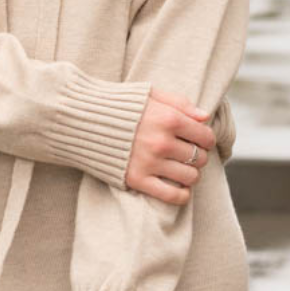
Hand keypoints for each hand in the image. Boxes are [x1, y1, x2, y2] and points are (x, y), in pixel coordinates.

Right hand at [125, 88, 214, 203]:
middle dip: (197, 156)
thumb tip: (204, 117)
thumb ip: (179, 103)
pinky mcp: (137, 179)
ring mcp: (150, 162)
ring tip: (181, 169)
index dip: (206, 139)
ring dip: (190, 174)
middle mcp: (162, 142)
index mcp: (169, 118)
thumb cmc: (120, 105)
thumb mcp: (150, 95)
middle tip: (187, 154)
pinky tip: (180, 189)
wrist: (83, 120)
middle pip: (198, 157)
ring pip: (190, 177)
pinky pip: (172, 195)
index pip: (205, 136)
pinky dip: (182, 195)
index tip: (199, 140)